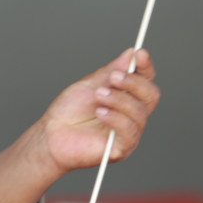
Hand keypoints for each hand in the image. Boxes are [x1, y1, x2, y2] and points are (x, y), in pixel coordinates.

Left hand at [34, 48, 160, 173]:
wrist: (51, 134)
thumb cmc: (70, 111)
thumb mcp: (90, 84)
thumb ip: (111, 71)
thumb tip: (131, 54)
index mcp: (127, 96)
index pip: (146, 80)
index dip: (146, 66)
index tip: (140, 54)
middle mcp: (132, 114)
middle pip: (151, 95)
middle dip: (134, 83)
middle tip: (113, 77)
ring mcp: (129, 131)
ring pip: (139, 113)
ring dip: (119, 100)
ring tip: (98, 95)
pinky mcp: (121, 148)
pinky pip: (129, 132)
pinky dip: (116, 118)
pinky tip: (101, 112)